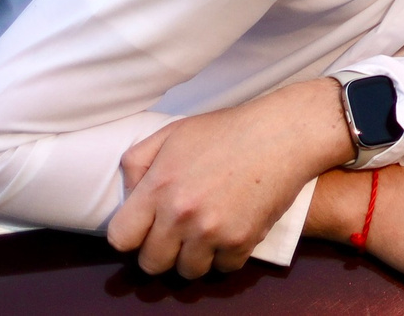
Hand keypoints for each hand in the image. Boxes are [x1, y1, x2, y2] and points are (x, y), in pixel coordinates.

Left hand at [108, 79, 352, 276]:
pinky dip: (227, 256)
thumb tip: (128, 194)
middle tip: (178, 235)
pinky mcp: (240, 240)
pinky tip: (232, 232)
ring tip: (207, 234)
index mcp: (158, 187)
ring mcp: (211, 230)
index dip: (132, 235)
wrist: (283, 133)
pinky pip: (223, 269)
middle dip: (161, 252)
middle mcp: (180, 214)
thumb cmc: (227, 130)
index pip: (120, 239)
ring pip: (187, 272)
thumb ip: (138, 161)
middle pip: (151, 264)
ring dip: (194, 257)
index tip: (146, 228)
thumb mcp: (174, 133)